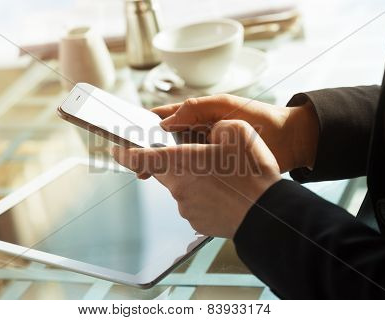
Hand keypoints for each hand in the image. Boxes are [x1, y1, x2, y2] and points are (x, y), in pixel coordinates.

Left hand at [112, 120, 280, 237]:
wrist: (268, 214)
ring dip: (195, 181)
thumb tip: (208, 134)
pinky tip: (225, 195)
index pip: (142, 157)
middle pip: (164, 172)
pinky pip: (194, 205)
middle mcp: (178, 186)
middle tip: (200, 160)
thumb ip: (214, 126)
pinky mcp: (197, 222)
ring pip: (181, 188)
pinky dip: (204, 198)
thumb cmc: (252, 174)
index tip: (117, 152)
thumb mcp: (237, 130)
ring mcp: (187, 207)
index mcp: (182, 161)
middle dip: (175, 163)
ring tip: (223, 180)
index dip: (126, 153)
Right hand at [152, 94, 318, 172]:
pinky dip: (181, 175)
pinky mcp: (216, 165)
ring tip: (148, 174)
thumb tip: (166, 121)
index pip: (165, 117)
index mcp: (198, 114)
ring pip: (177, 156)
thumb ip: (196, 109)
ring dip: (163, 164)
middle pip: (166, 140)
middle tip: (138, 164)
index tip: (130, 134)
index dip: (146, 124)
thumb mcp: (226, 106)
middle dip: (151, 150)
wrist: (288, 141)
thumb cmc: (260, 117)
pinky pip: (192, 170)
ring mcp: (207, 149)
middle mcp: (198, 131)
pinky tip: (173, 181)